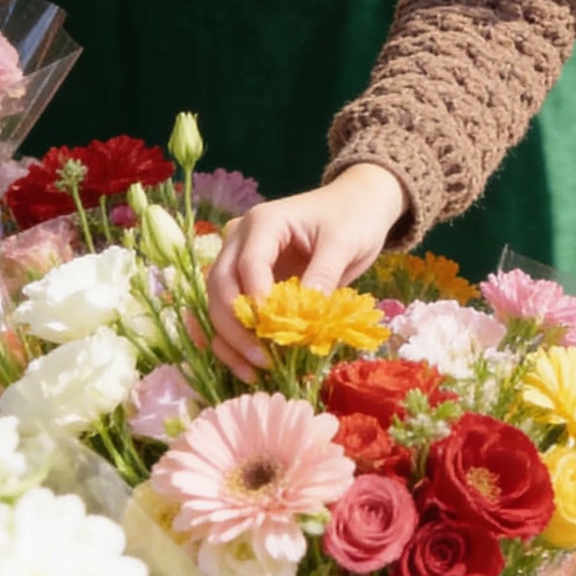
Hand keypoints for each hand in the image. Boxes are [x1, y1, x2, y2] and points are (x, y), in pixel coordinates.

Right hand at [206, 165, 407, 378]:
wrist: (358, 204)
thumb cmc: (352, 217)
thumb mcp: (343, 243)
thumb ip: (322, 276)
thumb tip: (303, 319)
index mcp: (264, 222)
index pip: (247, 264)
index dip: (256, 300)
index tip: (274, 330)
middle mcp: (241, 240)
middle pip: (221, 285)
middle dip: (236, 326)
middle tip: (263, 358)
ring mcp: (241, 261)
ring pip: (217, 303)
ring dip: (228, 339)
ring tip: (254, 370)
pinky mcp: (248, 283)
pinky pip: (229, 312)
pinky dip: (231, 340)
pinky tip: (244, 366)